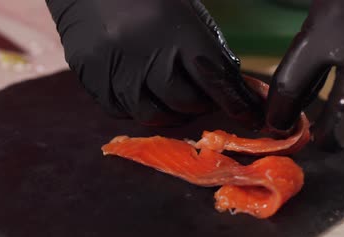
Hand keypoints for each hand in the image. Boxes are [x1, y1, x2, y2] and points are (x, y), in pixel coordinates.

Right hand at [46, 0, 262, 126]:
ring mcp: (115, 69)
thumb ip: (208, 47)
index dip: (236, 103)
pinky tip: (144, 93)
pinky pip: (122, 112)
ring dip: (171, 114)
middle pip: (183, 102)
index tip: (251, 118)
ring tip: (174, 99)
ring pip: (152, 115)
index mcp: (175, 28)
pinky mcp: (92, 79)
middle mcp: (145, 52)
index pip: (214, 78)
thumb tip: (233, 87)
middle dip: (200, 105)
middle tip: (203, 98)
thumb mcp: (185, 11)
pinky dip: (139, 109)